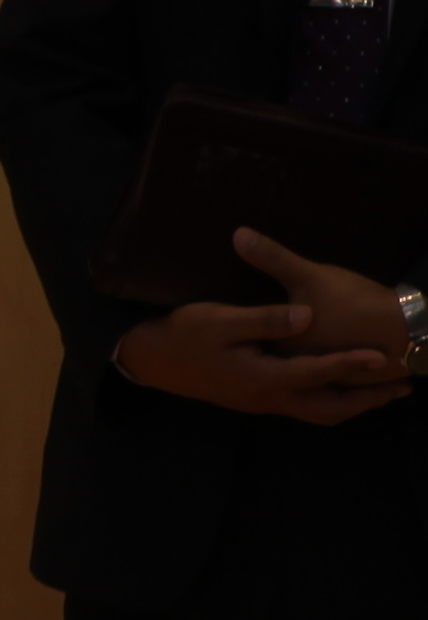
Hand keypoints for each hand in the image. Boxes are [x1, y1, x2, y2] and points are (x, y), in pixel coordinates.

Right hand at [114, 236, 417, 426]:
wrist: (152, 360)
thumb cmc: (185, 335)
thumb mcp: (221, 320)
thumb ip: (266, 319)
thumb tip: (306, 316)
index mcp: (262, 376)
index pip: (317, 371)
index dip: (351, 363)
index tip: (382, 355)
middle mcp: (268, 396)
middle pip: (328, 406)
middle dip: (366, 398)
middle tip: (401, 388)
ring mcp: (262, 402)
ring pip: (318, 413)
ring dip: (353, 405)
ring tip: (382, 396)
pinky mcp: (256, 400)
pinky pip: (305, 409)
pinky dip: (331, 404)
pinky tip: (338, 392)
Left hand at [234, 226, 422, 368]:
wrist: (408, 329)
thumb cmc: (352, 303)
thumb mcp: (309, 276)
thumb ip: (272, 258)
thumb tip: (236, 233)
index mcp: (280, 350)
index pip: (244, 347)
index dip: (229, 340)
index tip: (211, 337)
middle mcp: (296, 373)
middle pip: (265, 366)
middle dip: (250, 357)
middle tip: (230, 352)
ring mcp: (322, 383)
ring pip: (294, 381)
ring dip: (281, 373)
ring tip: (266, 364)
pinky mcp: (346, 385)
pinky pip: (322, 386)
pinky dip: (312, 381)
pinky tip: (309, 375)